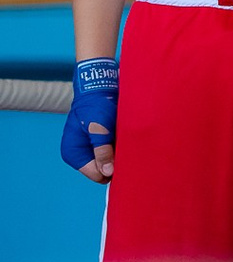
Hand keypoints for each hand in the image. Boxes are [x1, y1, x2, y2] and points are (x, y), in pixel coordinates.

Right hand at [60, 57, 118, 183]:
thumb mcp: (100, 128)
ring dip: (119, 155)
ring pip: (109, 162)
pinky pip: (112, 153)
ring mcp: (90, 148)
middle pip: (102, 170)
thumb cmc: (97, 106)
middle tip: (131, 152)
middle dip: (116, 163)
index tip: (127, 162)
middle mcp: (80, 154)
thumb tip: (107, 173)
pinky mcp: (100, 142)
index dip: (111, 170)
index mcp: (73, 153)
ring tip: (130, 144)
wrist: (101, 87)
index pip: (95, 174)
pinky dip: (120, 149)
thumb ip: (102, 151)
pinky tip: (128, 141)